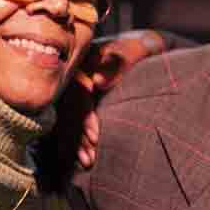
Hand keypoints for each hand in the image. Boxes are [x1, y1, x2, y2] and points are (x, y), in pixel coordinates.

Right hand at [68, 29, 166, 168]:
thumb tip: (97, 83)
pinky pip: (68, 121)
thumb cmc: (140, 50)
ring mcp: (71, 88)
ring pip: (67, 117)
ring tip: (88, 161)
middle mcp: (72, 74)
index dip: (83, 114)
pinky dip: (74, 139)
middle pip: (68, 107)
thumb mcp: (135, 49)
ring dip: (75, 141)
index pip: (76, 89)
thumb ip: (119, 61)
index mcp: (83, 59)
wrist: (142, 48)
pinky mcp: (74, 100)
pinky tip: (81, 157)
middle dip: (78, 134)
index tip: (95, 136)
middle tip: (91, 156)